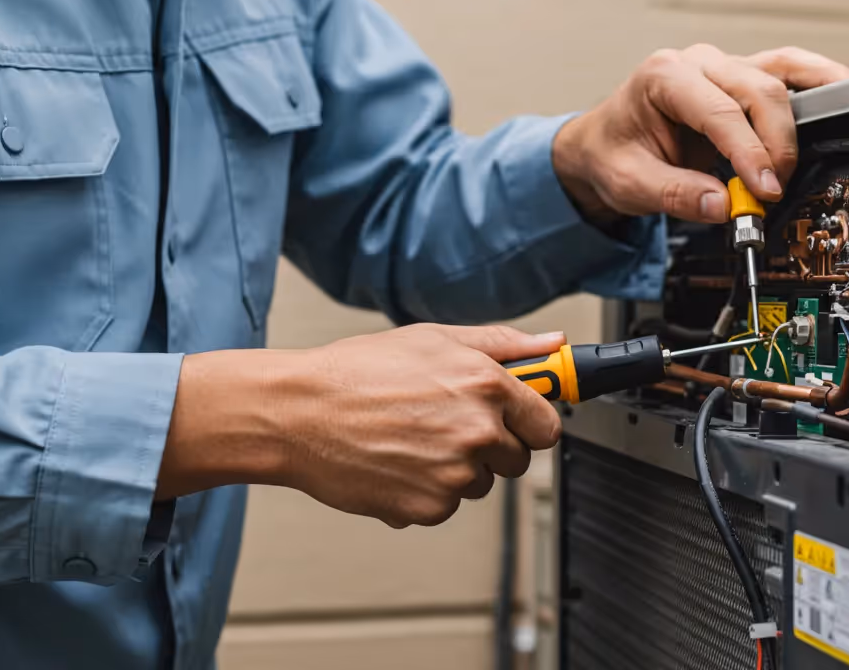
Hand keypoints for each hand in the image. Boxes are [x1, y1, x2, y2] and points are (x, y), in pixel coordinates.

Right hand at [158, 324, 565, 527]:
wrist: (297, 414)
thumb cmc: (356, 372)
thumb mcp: (434, 339)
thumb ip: (502, 345)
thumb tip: (551, 345)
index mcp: (485, 385)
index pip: (546, 425)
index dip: (529, 423)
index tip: (517, 421)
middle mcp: (476, 432)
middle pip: (517, 460)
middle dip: (491, 447)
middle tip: (445, 425)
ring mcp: (453, 475)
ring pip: (480, 485)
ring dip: (456, 470)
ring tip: (410, 439)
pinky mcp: (428, 509)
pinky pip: (446, 507)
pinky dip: (425, 492)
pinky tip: (395, 463)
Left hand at [552, 45, 848, 225]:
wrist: (603, 142)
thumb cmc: (613, 152)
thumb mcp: (628, 183)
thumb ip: (675, 195)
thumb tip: (724, 207)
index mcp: (664, 77)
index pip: (719, 111)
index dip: (747, 152)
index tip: (763, 189)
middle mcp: (699, 63)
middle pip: (758, 90)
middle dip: (776, 142)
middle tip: (773, 188)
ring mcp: (725, 67)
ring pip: (782, 72)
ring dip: (811, 105)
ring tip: (835, 135)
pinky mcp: (743, 81)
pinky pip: (789, 71)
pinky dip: (819, 81)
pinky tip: (845, 92)